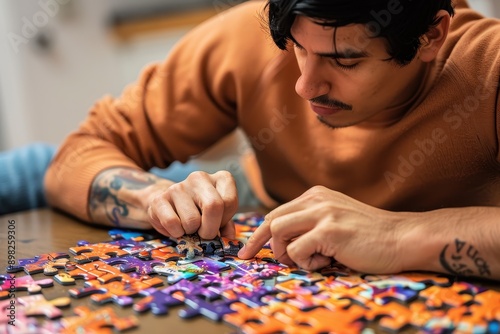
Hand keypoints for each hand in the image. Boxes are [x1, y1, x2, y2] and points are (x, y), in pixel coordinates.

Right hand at [145, 171, 237, 238]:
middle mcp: (200, 177)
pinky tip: (176, 226)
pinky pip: (172, 223)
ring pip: (192, 220)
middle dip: (210, 230)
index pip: (230, 202)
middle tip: (204, 234)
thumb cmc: (200, 212)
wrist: (168, 205)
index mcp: (221, 178)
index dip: (224, 221)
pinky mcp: (160, 198)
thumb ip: (226, 226)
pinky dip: (176, 233)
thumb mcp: (218, 216)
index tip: (217, 224)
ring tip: (188, 226)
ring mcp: (178, 186)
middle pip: (213, 206)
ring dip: (191, 232)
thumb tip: (230, 238)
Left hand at [238, 186, 407, 272]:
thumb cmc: (369, 235)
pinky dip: (305, 263)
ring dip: (285, 253)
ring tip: (308, 260)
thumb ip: (310, 223)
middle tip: (252, 258)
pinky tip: (326, 262)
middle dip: (258, 243)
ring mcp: (323, 213)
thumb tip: (281, 241)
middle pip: (271, 220)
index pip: (276, 213)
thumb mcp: (335, 219)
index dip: (258, 234)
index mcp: (315, 196)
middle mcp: (316, 200)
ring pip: (278, 231)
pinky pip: (297, 250)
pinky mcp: (329, 231)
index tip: (247, 250)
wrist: (401, 237)